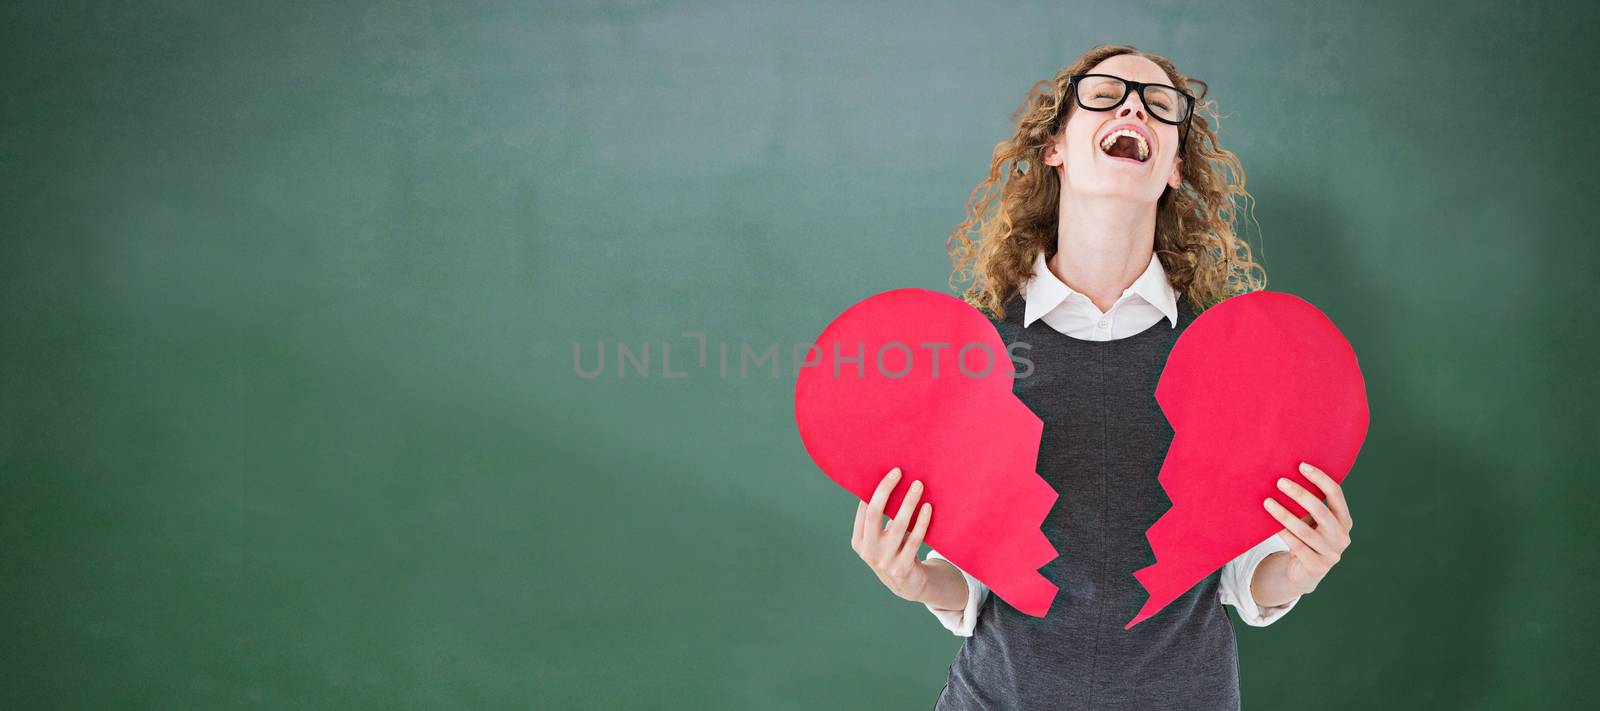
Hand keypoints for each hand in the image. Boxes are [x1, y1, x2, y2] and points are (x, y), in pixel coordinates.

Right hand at [851, 467, 934, 601]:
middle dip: (885, 490)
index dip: (875, 490)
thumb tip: (890, 482)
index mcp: (859, 541)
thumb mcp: (879, 539)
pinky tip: (928, 507)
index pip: (864, 510)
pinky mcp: (903, 568)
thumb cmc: (893, 552)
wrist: (906, 586)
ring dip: (908, 502)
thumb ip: (879, 519)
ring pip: (898, 525)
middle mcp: (868, 551)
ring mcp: (885, 561)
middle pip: (875, 514)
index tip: (890, 473)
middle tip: (898, 472)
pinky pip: (914, 539)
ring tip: (918, 485)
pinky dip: (921, 521)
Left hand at [1262, 461, 1353, 594]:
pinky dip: (1284, 534)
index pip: (1336, 494)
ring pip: (1305, 530)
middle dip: (1300, 494)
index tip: (1301, 465)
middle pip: (1321, 510)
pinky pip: (1297, 547)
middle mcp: (1342, 536)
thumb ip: (1308, 505)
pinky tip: (1271, 525)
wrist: (1304, 572)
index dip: (1320, 478)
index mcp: (1344, 520)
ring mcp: (1331, 553)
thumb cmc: (1307, 537)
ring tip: (1267, 502)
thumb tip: (1285, 476)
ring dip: (1285, 514)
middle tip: (1280, 481)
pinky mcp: (1317, 567)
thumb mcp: (1313, 521)